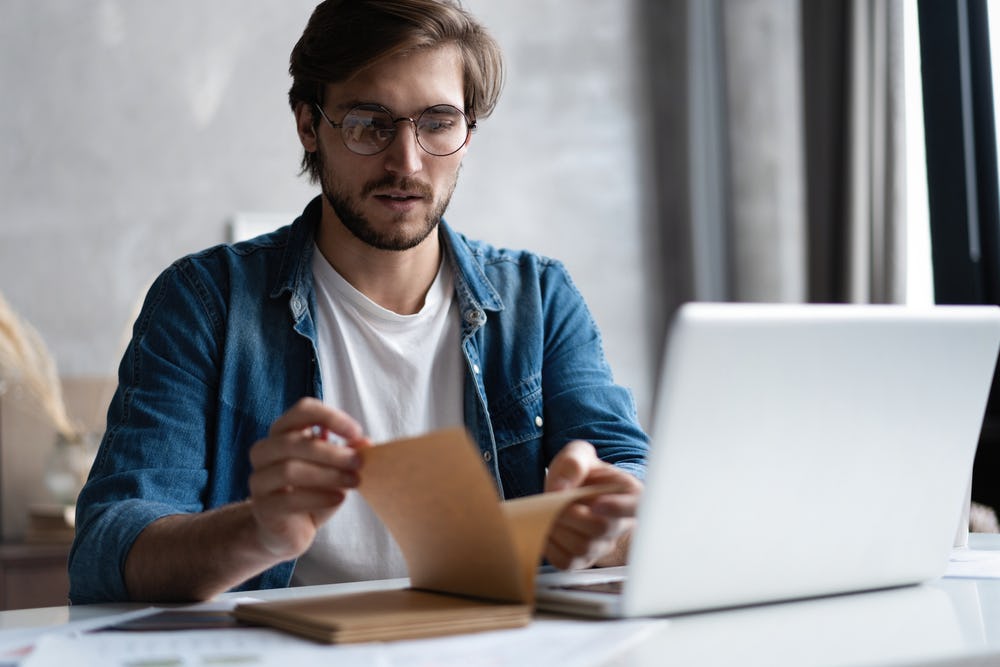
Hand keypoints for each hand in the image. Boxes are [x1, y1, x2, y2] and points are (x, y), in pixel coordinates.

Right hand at [247, 397, 370, 558]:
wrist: (291, 529)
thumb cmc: (313, 492)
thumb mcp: (335, 469)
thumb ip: (347, 453)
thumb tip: (366, 442)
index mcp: (283, 433)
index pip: (303, 410)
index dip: (330, 417)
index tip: (356, 432)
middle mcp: (264, 451)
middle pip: (293, 442)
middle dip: (332, 452)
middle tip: (358, 462)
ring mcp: (259, 479)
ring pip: (290, 469)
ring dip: (328, 475)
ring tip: (353, 481)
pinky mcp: (263, 507)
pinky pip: (290, 499)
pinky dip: (319, 497)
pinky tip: (338, 498)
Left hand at [544, 440, 642, 569]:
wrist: (570, 493)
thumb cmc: (581, 474)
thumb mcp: (578, 455)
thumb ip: (573, 463)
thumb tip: (560, 489)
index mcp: (629, 494)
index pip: (636, 507)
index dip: (618, 508)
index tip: (596, 504)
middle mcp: (621, 524)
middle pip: (602, 528)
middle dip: (572, 514)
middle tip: (556, 500)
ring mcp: (604, 545)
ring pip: (583, 547)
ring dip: (558, 528)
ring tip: (550, 512)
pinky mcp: (584, 560)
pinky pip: (566, 561)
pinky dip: (550, 545)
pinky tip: (548, 528)